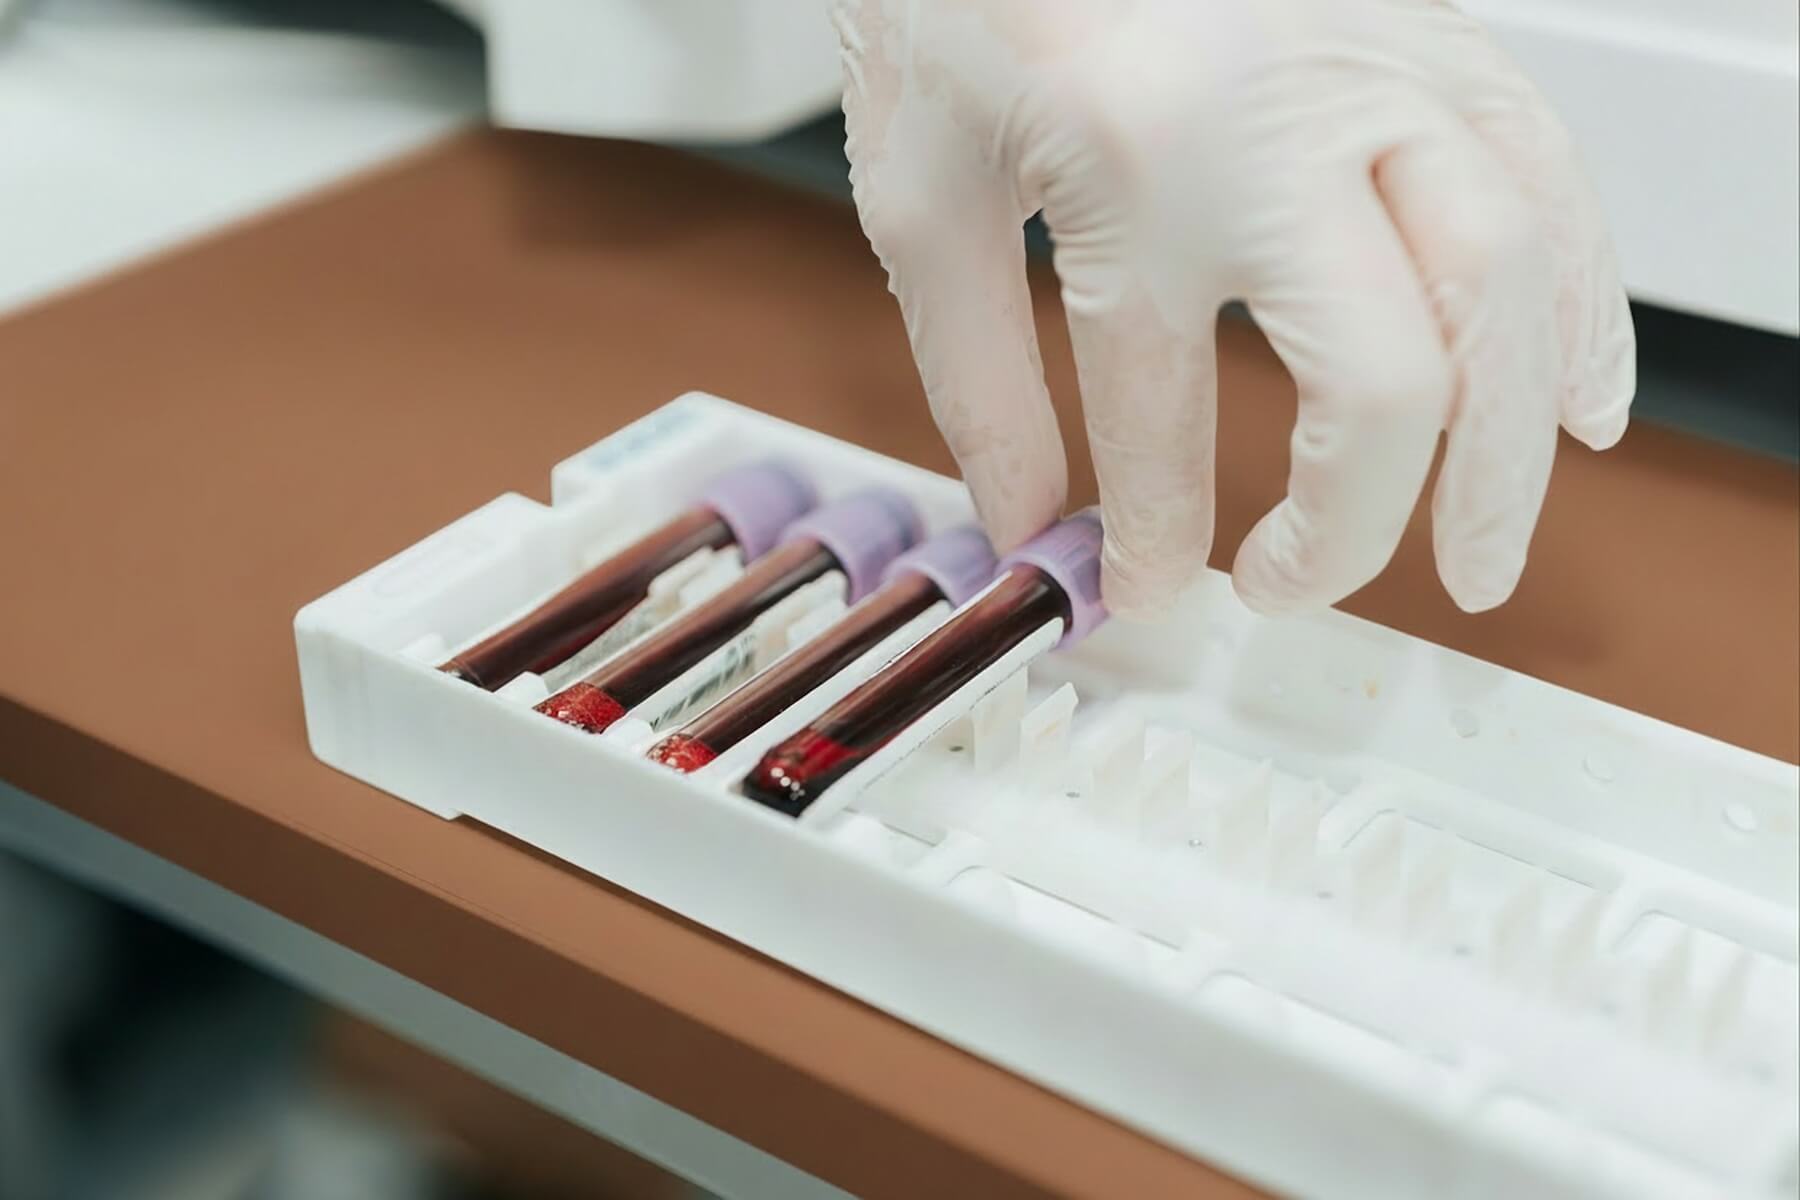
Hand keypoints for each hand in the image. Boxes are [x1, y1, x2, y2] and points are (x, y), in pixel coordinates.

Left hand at [833, 0, 1635, 616]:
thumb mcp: (923, 192)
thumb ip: (974, 377)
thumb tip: (1028, 524)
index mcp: (1135, 169)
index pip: (1164, 420)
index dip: (1160, 538)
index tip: (1155, 588)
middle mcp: (1282, 127)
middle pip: (1386, 383)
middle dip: (1358, 525)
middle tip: (1310, 593)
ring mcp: (1377, 71)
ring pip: (1507, 288)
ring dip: (1510, 450)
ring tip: (1487, 552)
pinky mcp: (1426, 35)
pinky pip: (1549, 175)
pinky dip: (1583, 301)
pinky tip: (1578, 393)